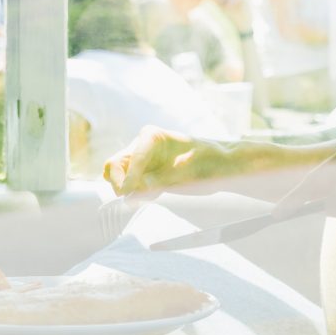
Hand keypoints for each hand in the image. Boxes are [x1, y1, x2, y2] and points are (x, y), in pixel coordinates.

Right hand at [103, 127, 231, 194]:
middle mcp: (141, 145)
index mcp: (150, 136)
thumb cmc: (206, 161)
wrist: (220, 164)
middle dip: (120, 182)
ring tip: (149, 194)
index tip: (128, 194)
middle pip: (115, 164)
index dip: (128, 178)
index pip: (131, 159)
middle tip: (131, 198)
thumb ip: (157, 182)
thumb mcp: (185, 172)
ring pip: (117, 174)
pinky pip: (129, 183)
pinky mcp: (144, 172)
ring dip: (126, 188)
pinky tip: (154, 193)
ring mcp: (141, 159)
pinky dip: (135, 191)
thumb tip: (133, 192)